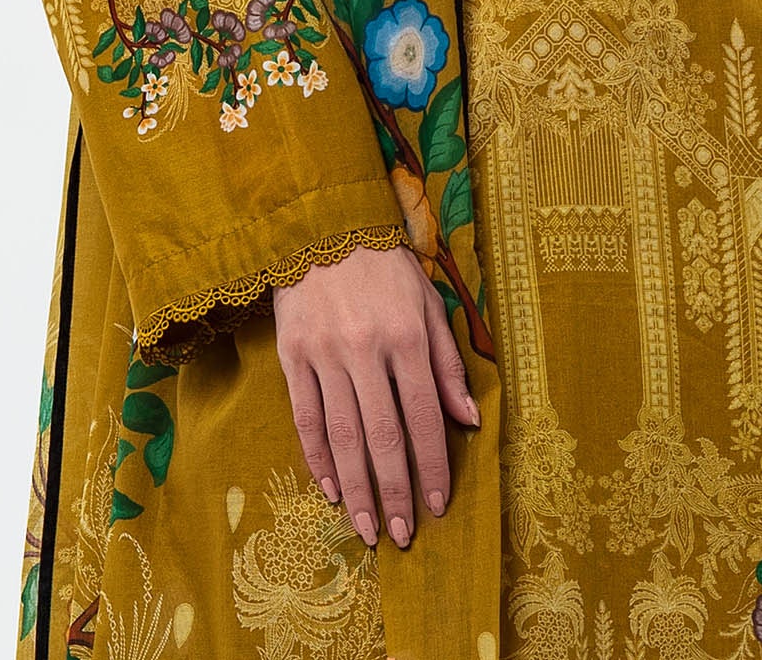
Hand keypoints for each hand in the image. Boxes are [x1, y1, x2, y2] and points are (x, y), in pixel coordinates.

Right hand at [272, 242, 480, 549]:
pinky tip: (331, 488)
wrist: (322, 226)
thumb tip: (469, 420)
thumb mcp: (428, 302)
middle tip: (401, 536)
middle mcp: (366, 349)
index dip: (432, 466)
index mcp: (407, 336)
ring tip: (367, 528)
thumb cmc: (385, 266)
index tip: (438, 506)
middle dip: (394, 491)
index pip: (424, 416)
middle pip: (383, 435)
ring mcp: (324, 354)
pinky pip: (305, 418)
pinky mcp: (292, 355)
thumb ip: (448, 363)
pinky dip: (318, 458)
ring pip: (342, 436)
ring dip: (357, 488)